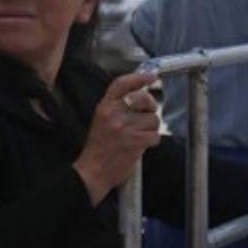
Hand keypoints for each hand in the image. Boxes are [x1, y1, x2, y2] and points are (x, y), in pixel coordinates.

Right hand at [72, 73, 160, 204]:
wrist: (93, 172)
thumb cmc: (99, 150)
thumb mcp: (101, 122)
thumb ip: (118, 109)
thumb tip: (141, 99)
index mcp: (103, 108)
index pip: (121, 84)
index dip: (138, 78)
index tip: (151, 76)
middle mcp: (114, 114)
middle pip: (144, 100)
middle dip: (150, 108)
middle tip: (145, 117)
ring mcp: (125, 127)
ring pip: (153, 120)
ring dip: (150, 130)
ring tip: (137, 137)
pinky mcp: (135, 140)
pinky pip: (155, 135)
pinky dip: (151, 142)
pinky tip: (139, 147)